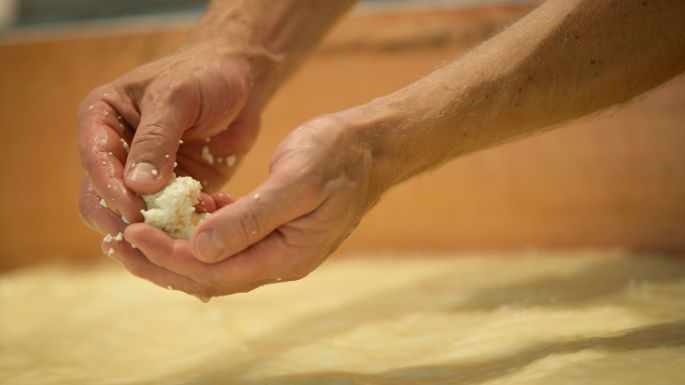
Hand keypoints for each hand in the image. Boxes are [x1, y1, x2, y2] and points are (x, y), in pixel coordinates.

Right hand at [77, 46, 259, 268]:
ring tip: (187, 223)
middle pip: (99, 200)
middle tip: (156, 231)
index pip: (94, 161)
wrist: (240, 83)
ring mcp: (142, 178)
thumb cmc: (204, 76)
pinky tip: (210, 212)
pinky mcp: (172, 195)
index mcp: (101, 121)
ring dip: (156, 228)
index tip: (134, 210)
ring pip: (131, 219)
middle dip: (125, 219)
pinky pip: (168, 221)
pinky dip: (184, 225)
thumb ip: (156, 139)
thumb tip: (136, 186)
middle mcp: (114, 153)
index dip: (110, 190)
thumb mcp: (177, 98)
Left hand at [120, 112, 383, 297]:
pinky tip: (180, 211)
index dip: (170, 257)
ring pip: (214, 260)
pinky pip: (228, 239)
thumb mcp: (297, 181)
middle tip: (120, 240)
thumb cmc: (337, 157)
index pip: (216, 271)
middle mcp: (279, 261)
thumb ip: (251, 219)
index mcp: (287, 256)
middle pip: (209, 276)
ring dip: (176, 248)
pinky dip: (200, 230)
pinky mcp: (273, 230)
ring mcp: (276, 248)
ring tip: (137, 229)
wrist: (370, 148)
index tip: (133, 232)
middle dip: (162, 261)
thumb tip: (200, 248)